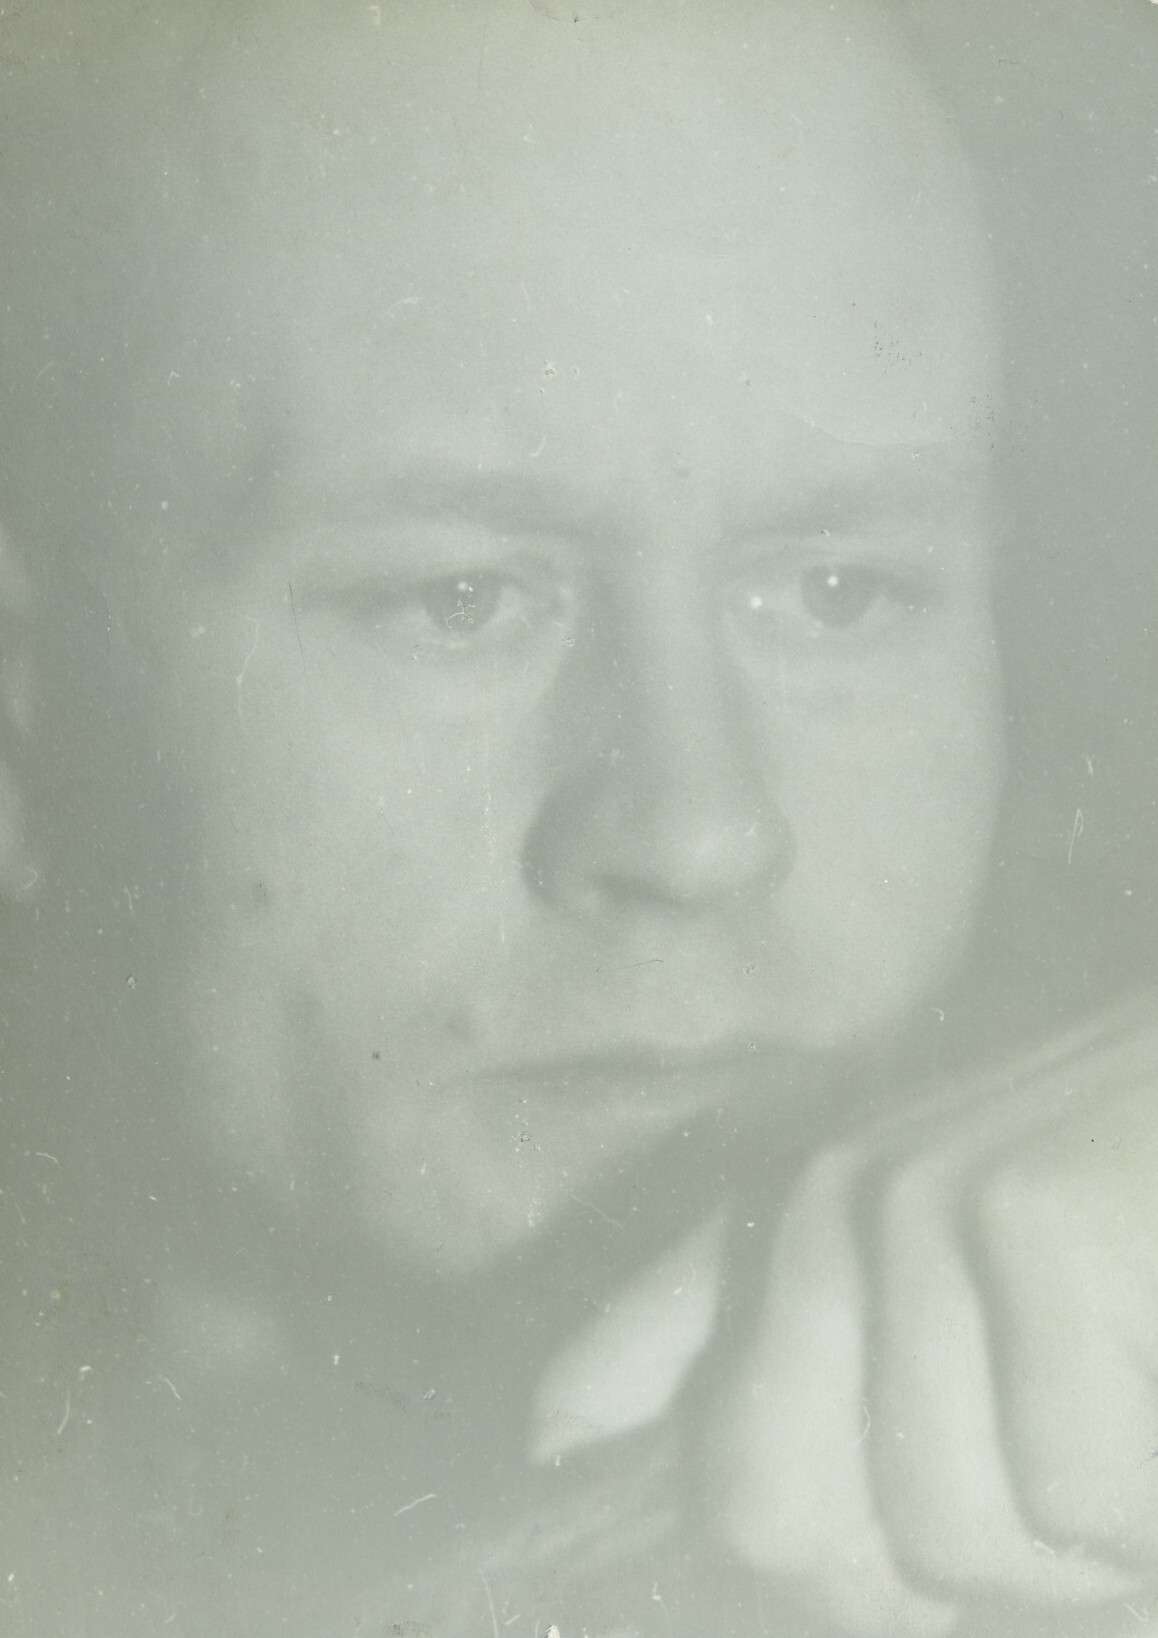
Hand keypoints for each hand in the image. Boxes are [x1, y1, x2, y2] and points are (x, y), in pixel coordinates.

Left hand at [707, 994, 1157, 1636]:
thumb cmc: (1094, 1199)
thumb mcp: (899, 1255)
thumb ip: (709, 1328)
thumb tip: (547, 1433)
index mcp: (787, 1220)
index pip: (707, 1452)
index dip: (806, 1561)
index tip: (913, 1577)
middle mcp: (825, 1202)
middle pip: (776, 1521)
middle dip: (917, 1579)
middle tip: (1043, 1531)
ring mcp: (919, 1204)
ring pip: (947, 1528)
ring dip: (1065, 1557)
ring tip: (1120, 1455)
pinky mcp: (1034, 1219)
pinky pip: (1073, 1488)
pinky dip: (1144, 1514)